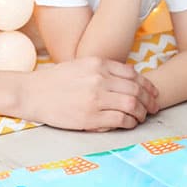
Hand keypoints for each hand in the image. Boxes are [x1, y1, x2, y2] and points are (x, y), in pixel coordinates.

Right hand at [22, 57, 158, 130]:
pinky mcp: (90, 117)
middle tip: (154, 107)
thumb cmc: (54, 80)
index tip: (152, 92)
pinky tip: (129, 123)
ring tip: (142, 117)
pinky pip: (120, 120)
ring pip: (132, 105)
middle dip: (150, 100)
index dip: (147, 84)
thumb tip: (126, 80)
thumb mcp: (79, 65)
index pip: (132, 74)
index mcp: (97, 63)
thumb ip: (101, 70)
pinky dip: (130, 122)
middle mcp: (99, 78)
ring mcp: (95, 98)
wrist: (31, 93)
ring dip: (142, 112)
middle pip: (136, 89)